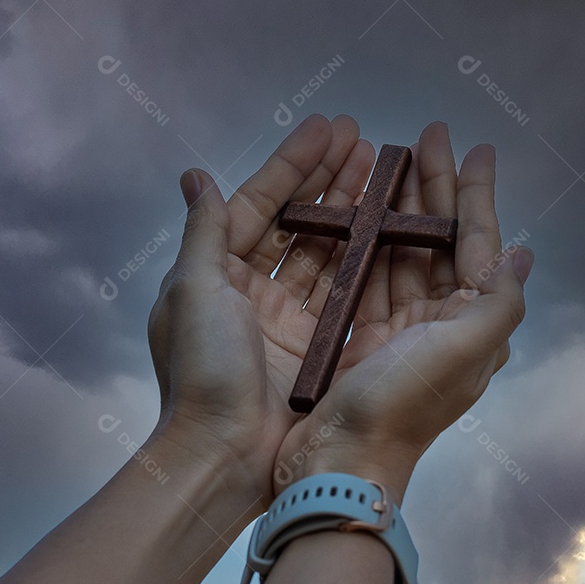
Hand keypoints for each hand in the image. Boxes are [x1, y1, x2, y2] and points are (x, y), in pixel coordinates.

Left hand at [147, 114, 376, 508]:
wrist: (227, 455)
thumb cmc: (203, 369)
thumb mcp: (193, 290)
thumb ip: (204, 231)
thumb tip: (196, 177)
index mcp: (216, 275)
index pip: (258, 205)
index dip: (293, 165)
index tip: (329, 127)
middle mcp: (254, 293)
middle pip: (297, 224)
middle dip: (330, 181)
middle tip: (367, 141)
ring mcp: (290, 322)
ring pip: (326, 254)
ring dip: (352, 213)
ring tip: (384, 172)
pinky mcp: (320, 348)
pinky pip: (345, 294)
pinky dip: (365, 260)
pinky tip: (391, 228)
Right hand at [273, 122, 533, 503]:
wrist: (341, 463)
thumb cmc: (403, 406)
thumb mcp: (463, 352)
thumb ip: (499, 302)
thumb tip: (524, 252)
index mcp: (473, 324)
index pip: (480, 244)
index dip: (477, 194)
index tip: (475, 147)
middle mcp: (442, 324)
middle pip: (441, 240)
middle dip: (436, 188)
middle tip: (427, 134)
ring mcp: (401, 330)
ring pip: (403, 252)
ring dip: (398, 207)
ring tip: (389, 160)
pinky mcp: (363, 337)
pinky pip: (368, 275)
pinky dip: (365, 241)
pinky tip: (357, 212)